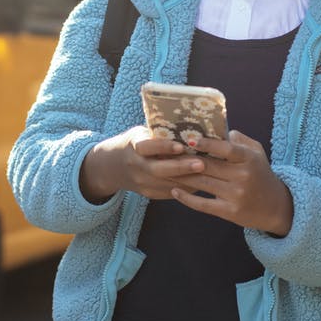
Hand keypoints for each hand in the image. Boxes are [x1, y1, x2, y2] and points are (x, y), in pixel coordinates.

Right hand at [79, 126, 202, 202]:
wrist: (113, 167)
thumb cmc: (136, 143)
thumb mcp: (141, 133)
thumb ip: (159, 133)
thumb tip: (190, 126)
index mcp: (133, 146)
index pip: (146, 147)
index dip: (163, 147)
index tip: (181, 146)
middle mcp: (136, 166)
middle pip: (158, 170)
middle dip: (181, 168)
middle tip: (201, 164)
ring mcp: (141, 183)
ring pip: (166, 184)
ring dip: (188, 180)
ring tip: (207, 175)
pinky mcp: (148, 194)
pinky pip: (169, 193)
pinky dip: (186, 189)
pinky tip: (201, 183)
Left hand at [169, 130, 294, 235]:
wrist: (275, 206)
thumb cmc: (261, 174)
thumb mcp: (257, 153)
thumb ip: (240, 140)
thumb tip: (221, 130)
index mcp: (249, 159)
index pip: (227, 149)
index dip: (208, 144)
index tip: (190, 139)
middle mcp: (243, 176)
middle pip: (209, 166)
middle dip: (185, 159)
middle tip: (167, 153)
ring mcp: (236, 195)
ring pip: (203, 183)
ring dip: (182, 176)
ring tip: (165, 169)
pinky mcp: (230, 212)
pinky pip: (204, 204)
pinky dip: (187, 198)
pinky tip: (174, 191)